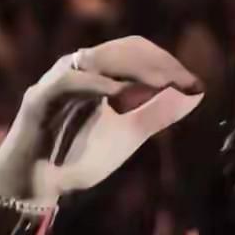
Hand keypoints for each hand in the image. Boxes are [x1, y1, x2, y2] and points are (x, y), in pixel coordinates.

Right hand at [0, 36, 202, 202]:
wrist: (40, 184)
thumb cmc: (80, 158)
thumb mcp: (128, 135)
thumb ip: (157, 114)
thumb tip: (195, 95)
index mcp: (100, 74)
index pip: (136, 51)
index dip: (166, 63)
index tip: (194, 84)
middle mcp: (79, 70)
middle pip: (121, 49)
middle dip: (156, 63)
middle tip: (182, 82)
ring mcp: (57, 81)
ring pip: (98, 59)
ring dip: (132, 69)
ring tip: (162, 84)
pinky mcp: (39, 97)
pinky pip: (70, 81)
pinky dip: (97, 84)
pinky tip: (120, 93)